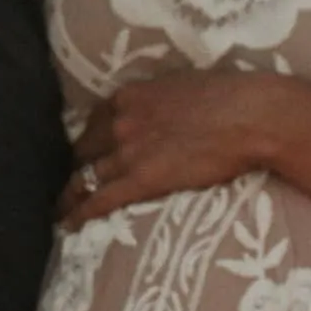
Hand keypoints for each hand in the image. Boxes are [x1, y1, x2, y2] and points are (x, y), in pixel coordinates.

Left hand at [60, 72, 285, 226]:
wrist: (249, 116)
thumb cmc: (229, 96)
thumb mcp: (182, 86)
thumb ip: (160, 100)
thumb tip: (163, 110)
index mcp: (130, 96)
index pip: (96, 121)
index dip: (90, 139)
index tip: (88, 150)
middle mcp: (120, 122)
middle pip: (84, 149)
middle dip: (78, 164)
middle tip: (75, 180)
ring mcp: (128, 152)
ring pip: (86, 176)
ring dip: (71, 193)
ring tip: (61, 208)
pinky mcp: (141, 180)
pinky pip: (100, 200)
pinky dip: (79, 213)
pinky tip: (67, 224)